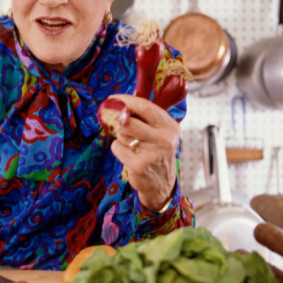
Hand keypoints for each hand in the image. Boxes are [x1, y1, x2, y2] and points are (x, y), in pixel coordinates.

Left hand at [108, 94, 179, 211]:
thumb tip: (123, 99)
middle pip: (128, 122)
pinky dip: (118, 148)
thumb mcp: (160, 131)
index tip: (113, 99)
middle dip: (118, 120)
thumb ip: (145, 115)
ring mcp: (151, 153)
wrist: (161, 183)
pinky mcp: (138, 165)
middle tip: (114, 120)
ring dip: (120, 136)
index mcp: (170, 126)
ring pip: (121, 134)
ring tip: (131, 143)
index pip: (145, 107)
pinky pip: (117, 147)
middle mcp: (164, 139)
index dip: (126, 101)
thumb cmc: (156, 151)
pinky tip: (128, 154)